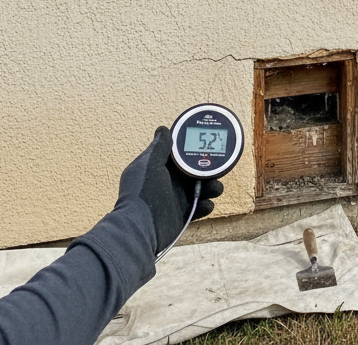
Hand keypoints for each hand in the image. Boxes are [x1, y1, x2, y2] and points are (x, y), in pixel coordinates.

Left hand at [116, 127, 223, 253]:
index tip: (208, 145)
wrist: (140, 229)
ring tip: (214, 188)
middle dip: (208, 169)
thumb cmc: (143, 193)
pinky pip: (200, 206)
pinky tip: (205, 204)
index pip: (181, 154)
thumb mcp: (150, 165)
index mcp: (162, 167)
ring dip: (212, 187)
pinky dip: (206, 205)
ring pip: (202, 188)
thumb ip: (159, 148)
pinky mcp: (183, 214)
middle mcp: (170, 181)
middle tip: (217, 169)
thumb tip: (163, 129)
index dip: (194, 149)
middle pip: (196, 170)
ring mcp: (177, 198)